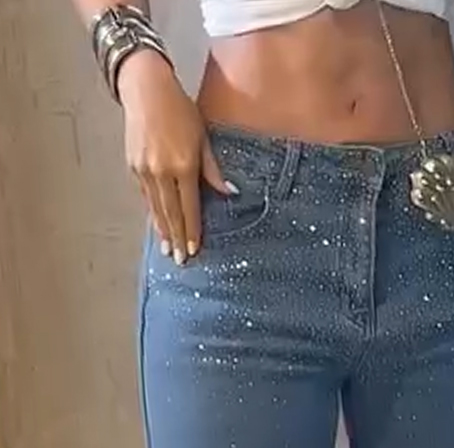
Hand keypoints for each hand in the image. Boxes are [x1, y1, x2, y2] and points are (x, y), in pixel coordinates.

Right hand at [119, 50, 227, 262]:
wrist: (145, 89)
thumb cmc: (180, 109)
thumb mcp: (203, 137)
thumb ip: (213, 169)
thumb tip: (229, 193)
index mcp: (182, 166)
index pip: (189, 208)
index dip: (191, 231)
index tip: (193, 249)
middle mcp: (161, 172)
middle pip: (170, 214)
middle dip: (176, 239)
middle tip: (179, 260)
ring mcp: (144, 171)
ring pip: (155, 208)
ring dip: (162, 231)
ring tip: (167, 249)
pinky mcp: (133, 166)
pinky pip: (145, 196)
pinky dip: (152, 211)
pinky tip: (157, 223)